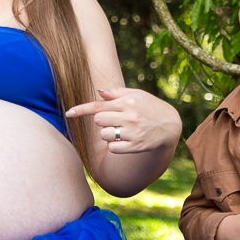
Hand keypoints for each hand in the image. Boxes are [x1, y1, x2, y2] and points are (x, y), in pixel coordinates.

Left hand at [65, 87, 181, 153]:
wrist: (171, 125)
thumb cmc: (150, 106)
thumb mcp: (137, 95)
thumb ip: (116, 93)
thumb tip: (98, 92)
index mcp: (128, 102)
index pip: (99, 105)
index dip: (81, 109)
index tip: (68, 113)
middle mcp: (130, 116)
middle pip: (99, 120)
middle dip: (102, 121)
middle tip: (113, 120)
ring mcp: (132, 132)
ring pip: (104, 135)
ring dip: (107, 134)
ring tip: (120, 130)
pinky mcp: (135, 146)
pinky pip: (112, 148)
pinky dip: (114, 145)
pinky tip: (123, 140)